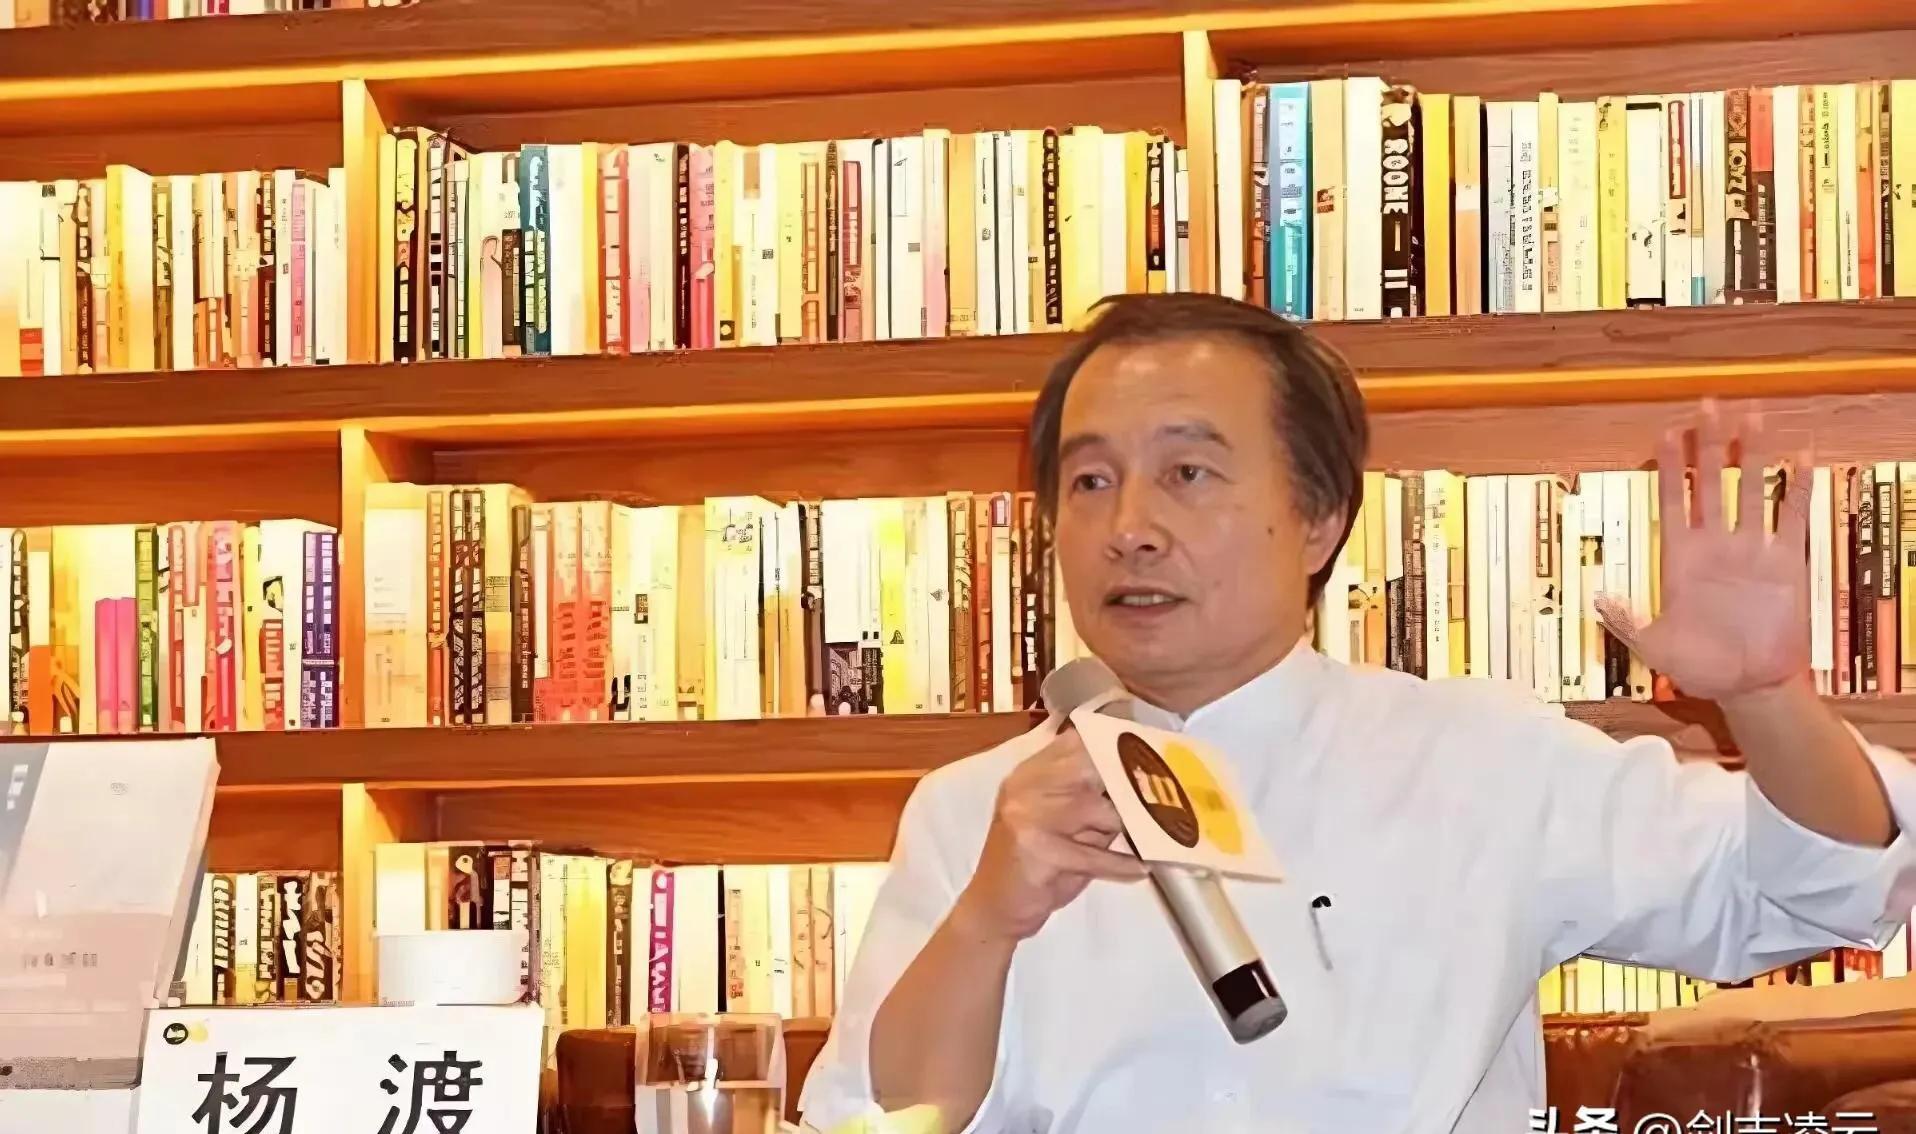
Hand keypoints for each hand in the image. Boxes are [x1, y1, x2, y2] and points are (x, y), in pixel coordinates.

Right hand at [953, 729, 1147, 942]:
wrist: (994, 907)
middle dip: (1127, 783)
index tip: (1148, 753)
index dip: (1115, 746)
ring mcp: (1027, 816)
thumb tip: (1142, 788)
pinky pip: (1092, 855)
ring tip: (1156, 835)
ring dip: (1127, 825)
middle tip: (1163, 796)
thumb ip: (1092, 802)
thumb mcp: (1063, 824)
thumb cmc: (1035, 866)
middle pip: (1088, 768)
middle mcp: (1025, 786)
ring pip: (1093, 808)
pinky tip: (1141, 868)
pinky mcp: (1036, 851)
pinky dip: (1121, 863)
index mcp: (1030, 773)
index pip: (1077, 742)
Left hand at [1595, 401, 1810, 702]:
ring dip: (1750, 454)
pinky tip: (1802, 457)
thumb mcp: (1653, 647)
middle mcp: (1715, 545)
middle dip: (1707, 443)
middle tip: (1707, 403)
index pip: (1672, 499)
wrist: (1749, 687)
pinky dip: (1797, 488)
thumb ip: (1626, 622)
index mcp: (1680, 559)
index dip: (1668, 466)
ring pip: (1749, 489)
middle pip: (1710, 481)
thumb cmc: (1700, 670)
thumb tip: (1597, 599)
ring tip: (1751, 416)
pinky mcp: (1786, 562)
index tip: (1665, 431)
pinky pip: (1792, 517)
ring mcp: (1750, 550)